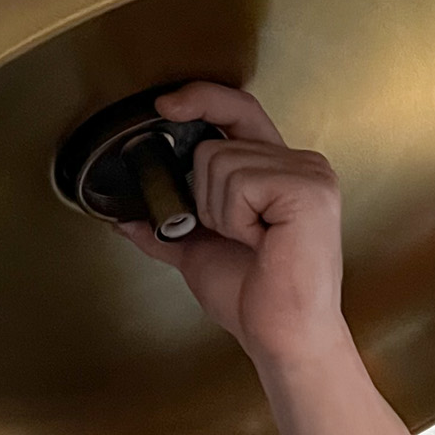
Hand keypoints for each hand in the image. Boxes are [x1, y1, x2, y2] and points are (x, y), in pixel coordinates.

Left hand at [116, 82, 347, 373]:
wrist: (280, 336)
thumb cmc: (254, 299)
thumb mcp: (197, 253)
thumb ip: (165, 228)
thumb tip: (125, 217)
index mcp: (279, 171)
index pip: (238, 112)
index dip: (201, 99)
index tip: (164, 105)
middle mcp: (301, 164)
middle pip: (216, 144)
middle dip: (203, 197)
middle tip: (234, 237)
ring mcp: (309, 174)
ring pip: (220, 163)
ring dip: (219, 213)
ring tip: (251, 243)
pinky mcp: (307, 189)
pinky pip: (239, 183)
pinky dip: (235, 219)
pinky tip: (262, 243)